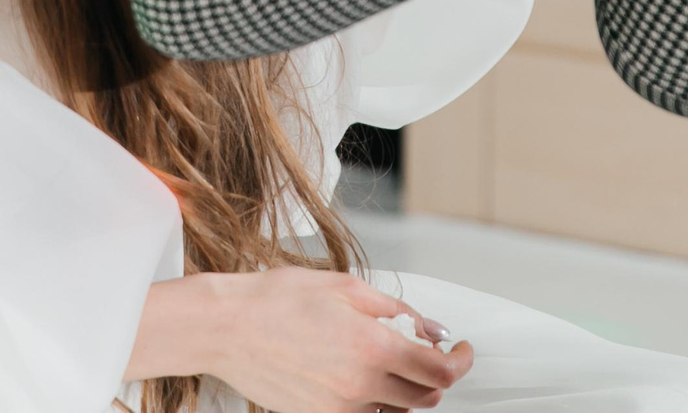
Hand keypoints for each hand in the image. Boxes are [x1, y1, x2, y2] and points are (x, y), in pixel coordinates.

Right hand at [198, 269, 472, 412]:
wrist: (227, 328)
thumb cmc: (276, 300)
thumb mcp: (345, 286)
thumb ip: (395, 309)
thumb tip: (429, 328)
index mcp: (373, 346)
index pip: (440, 371)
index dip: (460, 361)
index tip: (460, 351)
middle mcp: (361, 384)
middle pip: (425, 397)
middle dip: (435, 375)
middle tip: (427, 353)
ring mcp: (340, 408)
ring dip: (406, 392)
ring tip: (389, 363)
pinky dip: (374, 404)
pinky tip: (361, 379)